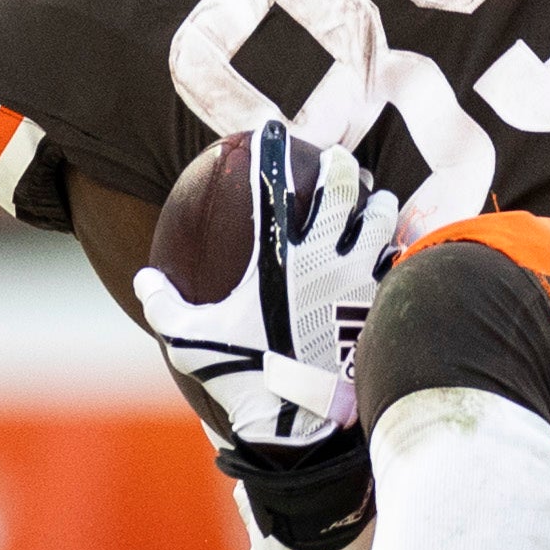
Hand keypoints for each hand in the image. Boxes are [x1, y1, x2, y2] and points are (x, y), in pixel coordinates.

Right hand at [130, 119, 400, 454]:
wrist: (301, 419)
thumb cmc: (244, 377)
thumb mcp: (189, 340)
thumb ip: (165, 305)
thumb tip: (146, 279)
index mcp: (274, 255)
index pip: (270, 184)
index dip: (270, 150)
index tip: (271, 130)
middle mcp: (321, 255)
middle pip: (339, 188)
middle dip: (339, 166)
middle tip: (338, 163)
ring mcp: (357, 276)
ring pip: (380, 218)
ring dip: (379, 205)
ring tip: (377, 202)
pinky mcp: (382, 302)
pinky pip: (401, 262)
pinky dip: (402, 249)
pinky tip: (402, 250)